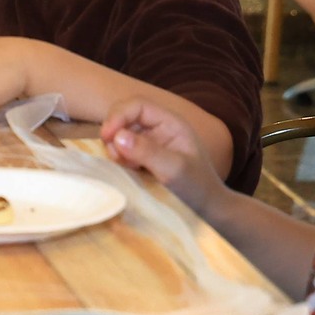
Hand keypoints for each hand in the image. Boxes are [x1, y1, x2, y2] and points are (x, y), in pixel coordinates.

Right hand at [101, 99, 222, 214]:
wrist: (207, 209)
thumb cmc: (197, 187)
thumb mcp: (174, 169)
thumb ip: (147, 151)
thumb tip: (117, 137)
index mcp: (170, 122)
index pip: (137, 105)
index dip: (118, 116)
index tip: (106, 137)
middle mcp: (158, 128)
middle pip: (124, 117)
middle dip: (114, 133)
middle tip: (116, 157)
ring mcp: (150, 142)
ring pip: (120, 134)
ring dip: (116, 148)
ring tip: (127, 167)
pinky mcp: (143, 157)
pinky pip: (122, 150)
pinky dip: (119, 159)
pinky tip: (130, 172)